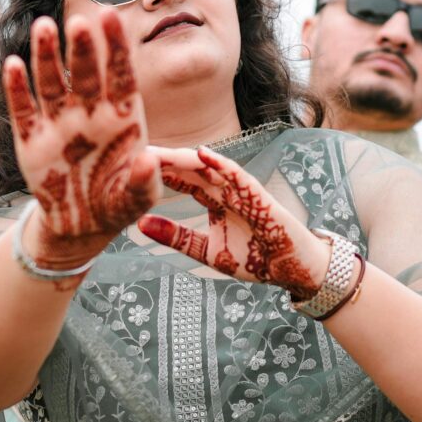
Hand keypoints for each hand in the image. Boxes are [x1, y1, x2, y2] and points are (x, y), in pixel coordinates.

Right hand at [3, 11, 159, 268]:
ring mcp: (59, 123)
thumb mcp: (136, 199)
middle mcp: (89, 113)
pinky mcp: (31, 140)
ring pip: (52, 82)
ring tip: (44, 27)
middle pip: (85, 73)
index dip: (116, 46)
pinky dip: (17, 89)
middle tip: (79, 22)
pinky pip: (23, 110)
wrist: (82, 225)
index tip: (112, 15)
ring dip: (47, 55)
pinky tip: (12, 65)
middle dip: (83, 48)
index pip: (120, 74)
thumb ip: (143, 182)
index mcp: (122, 118)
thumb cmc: (117, 203)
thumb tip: (147, 162)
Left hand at [139, 147, 332, 299]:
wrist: (289, 269)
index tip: (131, 167)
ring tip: (160, 152)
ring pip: (210, 169)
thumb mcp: (206, 251)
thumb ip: (176, 237)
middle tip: (135, 152)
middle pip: (191, 170)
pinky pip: (240, 177)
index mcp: (214, 201)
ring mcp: (243, 191)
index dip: (159, 173)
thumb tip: (140, 224)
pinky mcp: (260, 197)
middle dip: (166, 161)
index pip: (182, 181)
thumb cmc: (254, 259)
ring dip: (186, 159)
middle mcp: (226, 191)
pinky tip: (204, 156)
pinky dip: (223, 165)